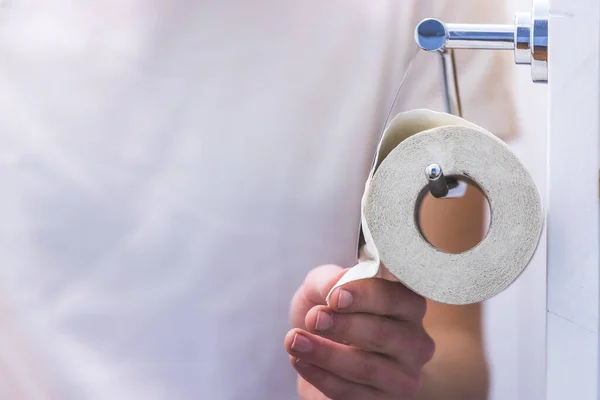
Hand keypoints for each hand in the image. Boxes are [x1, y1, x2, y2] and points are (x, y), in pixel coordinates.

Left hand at [285, 265, 434, 399]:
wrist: (321, 349)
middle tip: (313, 319)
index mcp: (408, 305)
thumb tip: (335, 287)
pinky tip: (300, 360)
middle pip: (383, 334)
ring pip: (366, 368)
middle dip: (344, 326)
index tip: (335, 297)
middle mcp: (415, 341)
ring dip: (325, 354)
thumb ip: (331, 281)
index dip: (365, 296)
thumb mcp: (325, 285)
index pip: (395, 299)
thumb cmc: (332, 310)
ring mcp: (403, 376)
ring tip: (294, 341)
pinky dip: (321, 376)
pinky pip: (352, 393)